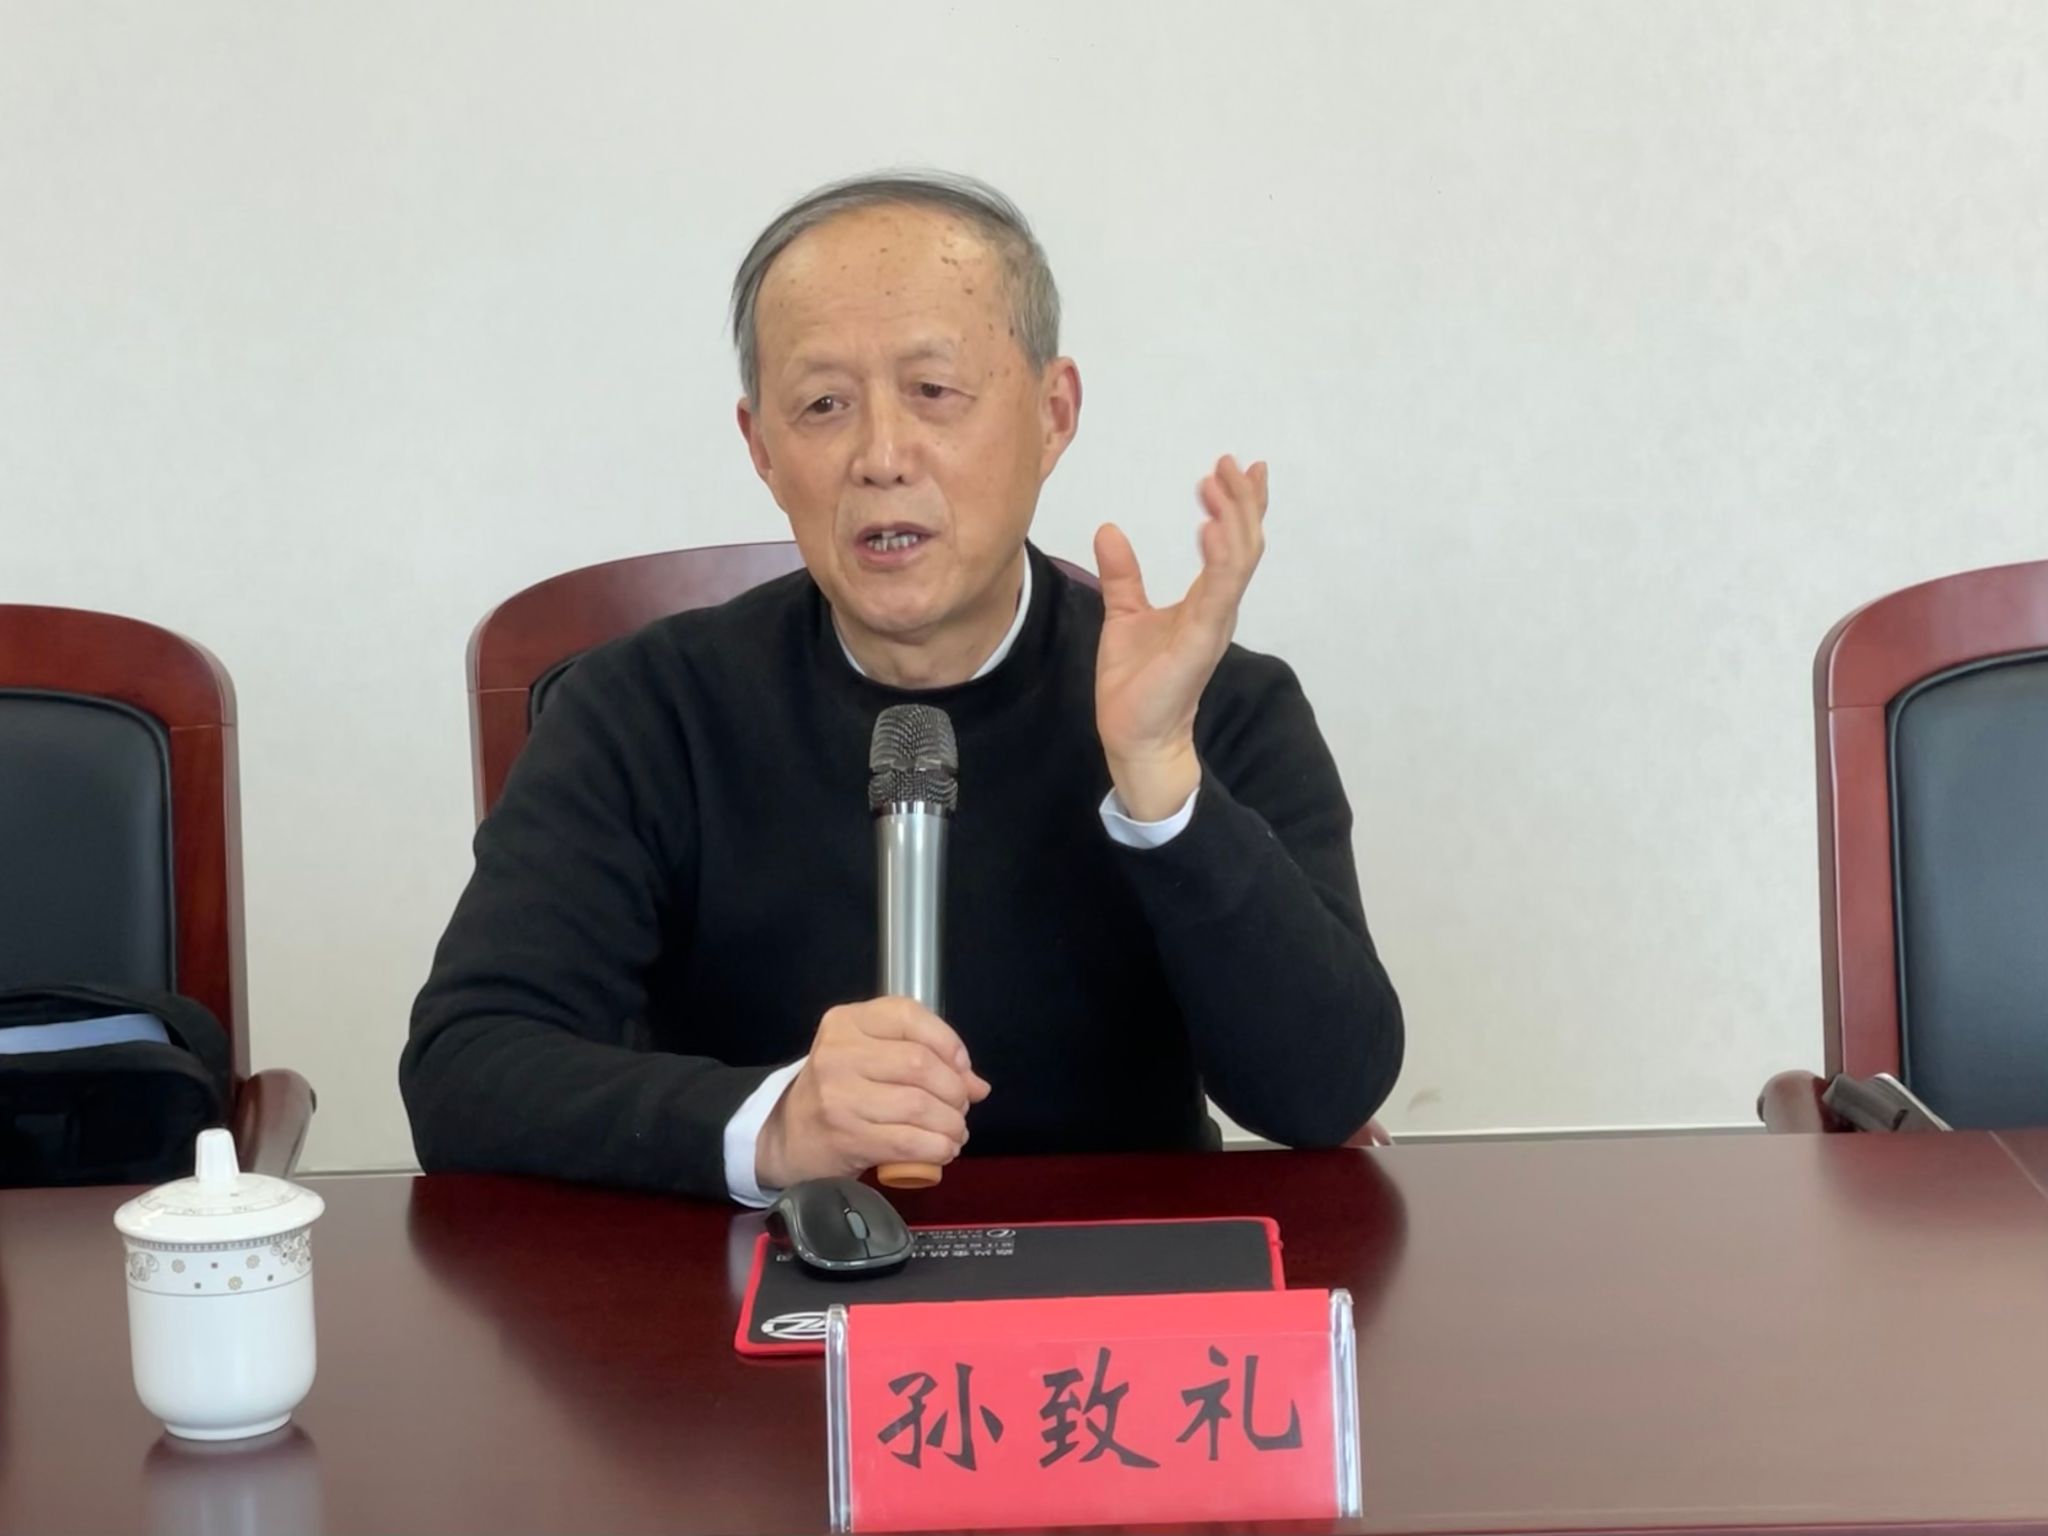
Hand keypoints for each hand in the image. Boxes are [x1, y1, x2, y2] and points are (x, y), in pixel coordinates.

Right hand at [754, 997, 991, 1189]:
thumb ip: (922, 1058)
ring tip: (955, 1131)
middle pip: (920, 1064)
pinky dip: (937, 1148)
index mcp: (846, 1022)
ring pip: (919, 1106)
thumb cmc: (839, 1091)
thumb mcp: (869, 1057)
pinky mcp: (846, 1137)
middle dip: (954, 1090)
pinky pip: (908, 1142)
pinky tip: (943, 1150)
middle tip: (959, 1107)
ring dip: (951, 1124)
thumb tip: (978, 1085)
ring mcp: (839, 1097)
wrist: (788, 1135)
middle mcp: (838, 1053)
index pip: (908, 1015)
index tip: (962, 1067)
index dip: (947, 1041)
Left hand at [1093, 455, 1268, 819]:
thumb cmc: (1137, 683)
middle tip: (1232, 462)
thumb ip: (1124, 575)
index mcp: (1205, 601)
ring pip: (1239, 560)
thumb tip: (1109, 530)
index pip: (1232, 544)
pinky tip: (1212, 527)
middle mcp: (1218, 608)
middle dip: (1241, 500)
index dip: (1239, 505)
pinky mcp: (1201, 641)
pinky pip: (1218, 592)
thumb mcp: (1124, 615)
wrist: (1134, 734)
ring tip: (1222, 481)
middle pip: (1243, 543)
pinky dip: (1219, 557)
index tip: (1238, 467)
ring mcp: (1213, 624)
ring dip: (1234, 517)